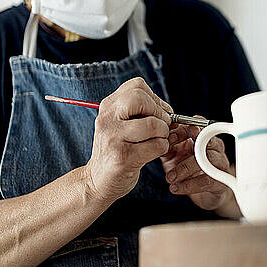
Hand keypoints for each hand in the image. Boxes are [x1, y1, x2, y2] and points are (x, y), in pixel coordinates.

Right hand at [86, 77, 172, 203]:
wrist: (98, 181)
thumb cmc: (117, 150)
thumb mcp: (120, 125)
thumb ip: (139, 111)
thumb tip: (168, 109)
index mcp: (108, 107)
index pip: (137, 85)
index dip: (154, 98)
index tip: (157, 113)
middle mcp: (107, 119)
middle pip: (141, 98)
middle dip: (159, 112)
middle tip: (161, 126)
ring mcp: (113, 138)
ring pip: (152, 124)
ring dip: (163, 133)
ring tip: (157, 140)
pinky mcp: (122, 157)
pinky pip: (156, 145)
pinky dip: (162, 148)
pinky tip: (153, 153)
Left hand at [160, 118, 231, 210]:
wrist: (204, 193)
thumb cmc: (189, 169)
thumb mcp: (175, 155)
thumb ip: (169, 147)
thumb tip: (159, 142)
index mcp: (203, 136)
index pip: (196, 125)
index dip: (181, 130)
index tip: (168, 138)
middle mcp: (214, 147)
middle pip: (205, 138)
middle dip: (186, 143)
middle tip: (169, 151)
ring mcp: (219, 163)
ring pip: (206, 160)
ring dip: (185, 168)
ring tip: (170, 177)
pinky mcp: (220, 181)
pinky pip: (207, 180)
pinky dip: (189, 185)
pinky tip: (176, 188)